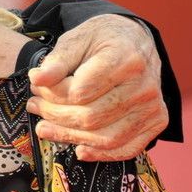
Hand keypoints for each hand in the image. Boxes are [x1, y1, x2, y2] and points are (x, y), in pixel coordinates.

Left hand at [27, 14, 166, 160]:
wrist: (135, 41)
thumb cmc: (102, 39)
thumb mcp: (77, 38)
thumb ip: (57, 60)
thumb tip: (37, 79)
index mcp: (125, 59)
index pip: (80, 91)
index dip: (52, 93)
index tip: (35, 85)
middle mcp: (144, 85)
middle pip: (91, 116)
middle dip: (54, 115)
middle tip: (34, 105)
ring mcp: (153, 106)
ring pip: (106, 137)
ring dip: (69, 136)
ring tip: (44, 126)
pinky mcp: (157, 121)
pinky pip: (127, 148)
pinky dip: (100, 154)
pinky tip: (77, 149)